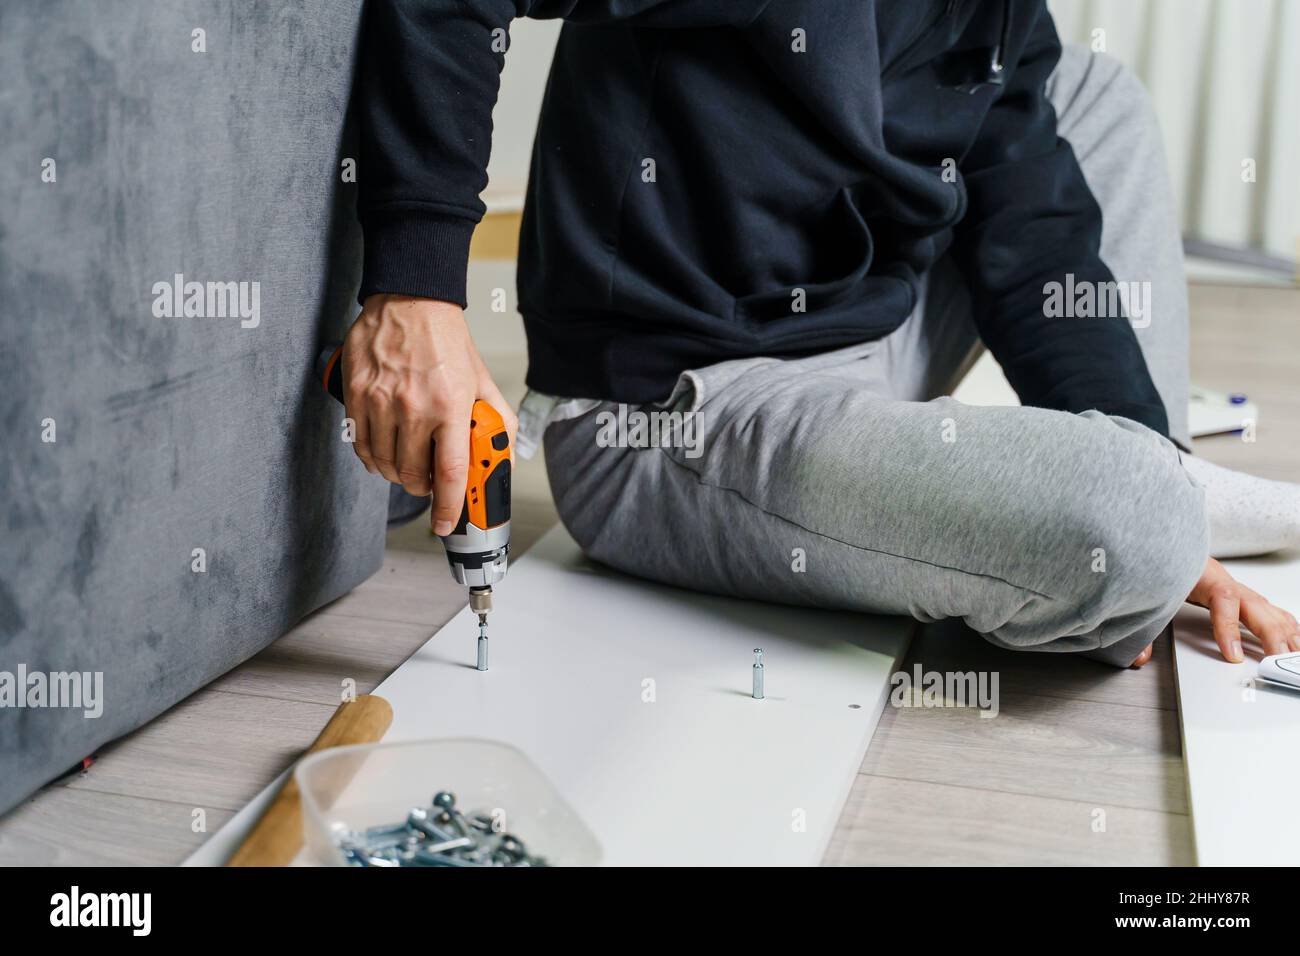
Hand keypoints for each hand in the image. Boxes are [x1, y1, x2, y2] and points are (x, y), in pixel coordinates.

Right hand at [342, 295, 516, 534]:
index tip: (444, 523)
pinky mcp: (357, 395)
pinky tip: (384, 453)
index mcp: (450, 405)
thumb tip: (503, 450)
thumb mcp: (481, 378)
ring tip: (407, 465)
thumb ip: (496, 417)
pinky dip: (372, 459)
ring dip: (397, 475)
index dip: (447, 506)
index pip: (449, 471)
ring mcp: (381, 401)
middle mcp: (414, 406)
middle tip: (428, 483)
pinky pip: (361, 445)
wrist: (410, 300)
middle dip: (422, 488)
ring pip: (384, 464)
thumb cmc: (446, 340)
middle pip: (412, 474)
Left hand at [1129, 558, 1299, 666]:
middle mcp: (1222, 579)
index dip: (1230, 627)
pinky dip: (1283, 625)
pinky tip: (1294, 640)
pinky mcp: (1236, 593)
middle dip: (1271, 634)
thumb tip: (1138, 657)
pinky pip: (1266, 609)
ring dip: (1284, 632)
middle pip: (1254, 605)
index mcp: (1201, 574)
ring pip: (1266, 608)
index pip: (1223, 599)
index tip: (1233, 654)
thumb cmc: (1155, 562)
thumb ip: (1141, 626)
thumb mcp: (1145, 592)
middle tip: (1278, 660)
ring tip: (1295, 655)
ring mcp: (1233, 586)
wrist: (1155, 542)